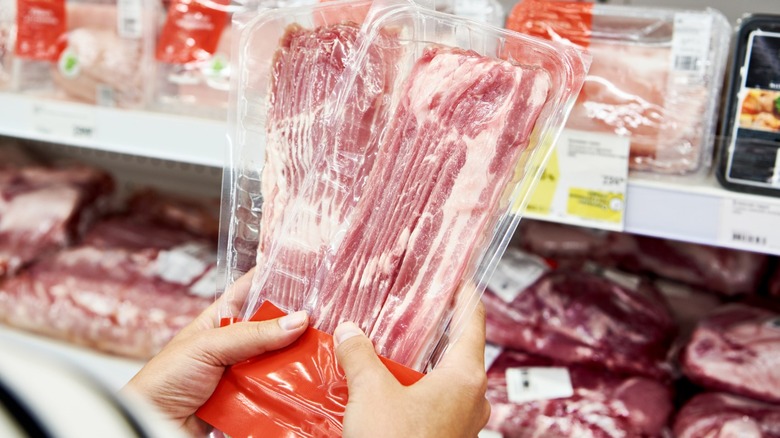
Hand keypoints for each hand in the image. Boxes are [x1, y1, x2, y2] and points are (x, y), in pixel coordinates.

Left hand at [121, 271, 308, 435]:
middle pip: (273, 326)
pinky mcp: (250, 398)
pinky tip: (310, 379)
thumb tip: (298, 320)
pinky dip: (291, 386)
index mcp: (220, 319)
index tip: (305, 270)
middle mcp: (235, 343)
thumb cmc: (166, 379)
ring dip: (297, 356)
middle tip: (325, 314)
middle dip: (296, 322)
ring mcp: (243, 371)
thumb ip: (252, 334)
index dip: (273, 278)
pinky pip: (277, 389)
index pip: (250, 289)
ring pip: (279, 358)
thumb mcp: (208, 346)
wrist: (153, 424)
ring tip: (325, 346)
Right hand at [336, 303, 489, 437]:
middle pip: (458, 351)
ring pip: (446, 380)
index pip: (473, 322)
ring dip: (423, 364)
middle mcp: (472, 399)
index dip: (464, 296)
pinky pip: (437, 404)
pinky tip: (392, 389)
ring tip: (397, 349)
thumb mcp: (371, 393)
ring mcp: (463, 423)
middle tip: (417, 311)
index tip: (459, 279)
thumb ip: (360, 356)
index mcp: (465, 378)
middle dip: (435, 331)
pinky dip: (419, 390)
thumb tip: (348, 333)